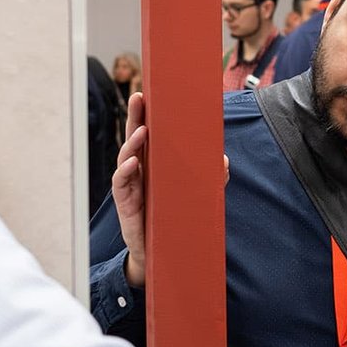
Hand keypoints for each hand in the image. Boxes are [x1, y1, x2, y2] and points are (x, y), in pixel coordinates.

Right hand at [112, 92, 229, 288]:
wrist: (161, 252)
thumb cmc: (174, 218)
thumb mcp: (195, 196)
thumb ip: (210, 179)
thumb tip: (224, 162)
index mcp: (153, 164)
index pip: (150, 134)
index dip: (147, 114)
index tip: (148, 94)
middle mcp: (139, 171)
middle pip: (134, 138)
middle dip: (135, 117)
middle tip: (139, 98)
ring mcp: (131, 186)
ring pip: (126, 157)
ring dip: (132, 142)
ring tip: (141, 130)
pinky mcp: (126, 203)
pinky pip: (122, 184)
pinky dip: (125, 172)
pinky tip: (133, 163)